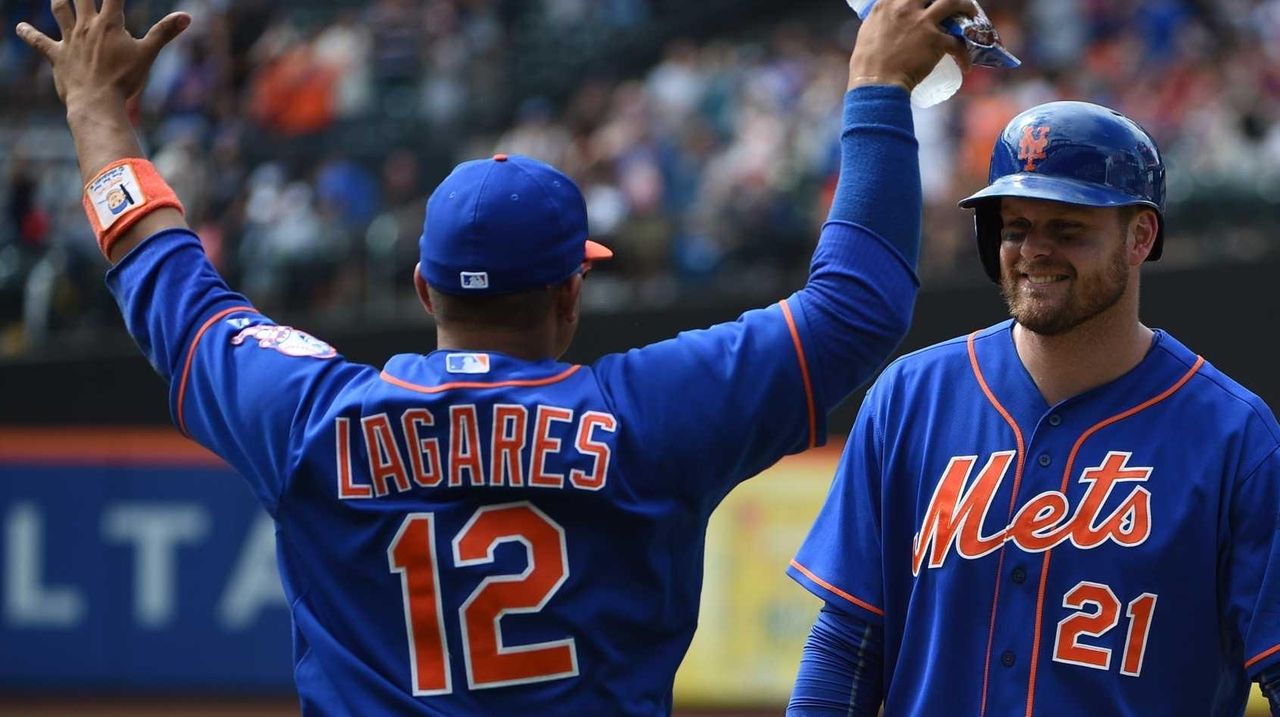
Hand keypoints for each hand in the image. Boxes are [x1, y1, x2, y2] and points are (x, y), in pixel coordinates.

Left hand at [15, 0, 189, 109]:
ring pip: (60, 10)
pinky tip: (19, 27)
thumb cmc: (124, 80)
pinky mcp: (57, 55)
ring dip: (59, 0)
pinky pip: (39, 41)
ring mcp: (70, 39)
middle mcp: (87, 26)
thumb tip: (187, 17)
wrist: (97, 102)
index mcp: (109, 23)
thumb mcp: (148, 54)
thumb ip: (165, 32)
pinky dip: (28, 33)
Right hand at [848, 0, 976, 91]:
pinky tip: (966, 66)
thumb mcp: (868, 31)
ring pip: (954, 3)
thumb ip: (883, 20)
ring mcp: (922, 22)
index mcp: (887, 4)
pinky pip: (958, 44)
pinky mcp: (935, 41)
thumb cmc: (867, 64)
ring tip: (972, 16)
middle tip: (955, 4)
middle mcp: (906, 7)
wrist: (876, 84)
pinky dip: (964, 56)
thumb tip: (890, 20)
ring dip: (968, 8)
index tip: (930, 1)